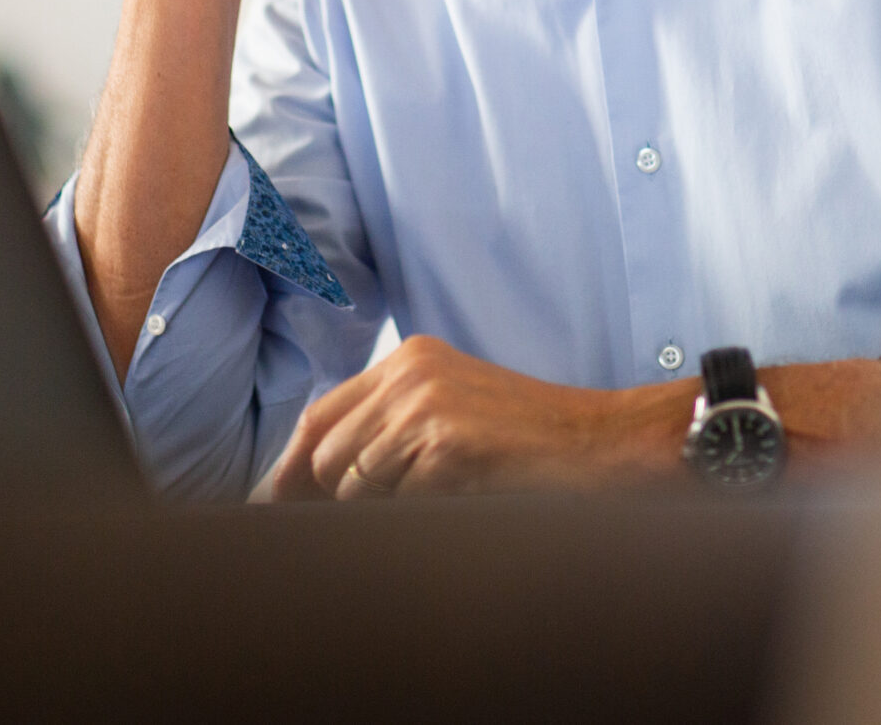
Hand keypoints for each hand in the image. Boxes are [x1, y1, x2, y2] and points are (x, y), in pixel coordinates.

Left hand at [269, 336, 687, 500]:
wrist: (603, 443)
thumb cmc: (532, 438)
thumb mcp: (454, 410)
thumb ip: (392, 428)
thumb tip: (321, 481)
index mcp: (409, 360)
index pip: (319, 416)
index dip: (292, 469)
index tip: (277, 507)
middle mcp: (410, 373)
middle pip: (327, 456)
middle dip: (338, 499)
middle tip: (374, 520)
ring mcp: (427, 406)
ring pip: (355, 485)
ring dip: (386, 509)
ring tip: (442, 498)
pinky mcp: (446, 444)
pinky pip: (398, 503)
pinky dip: (422, 515)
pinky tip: (463, 500)